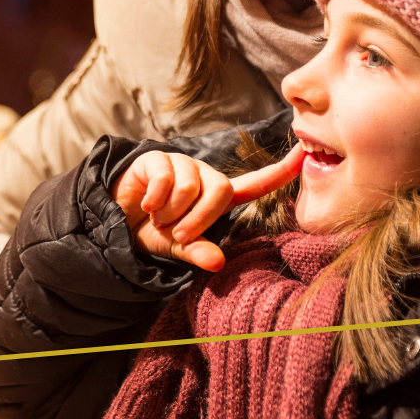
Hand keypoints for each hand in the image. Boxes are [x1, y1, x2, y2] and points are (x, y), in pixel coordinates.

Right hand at [110, 143, 304, 270]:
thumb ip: (198, 251)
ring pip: (192, 185)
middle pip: (220, 189)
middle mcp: (203, 176)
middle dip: (199, 219)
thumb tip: (217, 262)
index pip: (254, 183)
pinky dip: (156, 199)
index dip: (279, 172)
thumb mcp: (178, 246)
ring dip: (172, 212)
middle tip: (179, 233)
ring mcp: (181, 164)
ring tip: (159, 217)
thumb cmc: (154, 231)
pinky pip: (166, 177)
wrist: (116, 220)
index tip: (303, 155)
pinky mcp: (157, 158)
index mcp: (216, 196)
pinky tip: (148, 205)